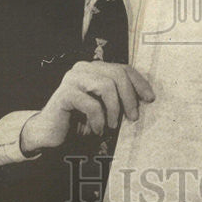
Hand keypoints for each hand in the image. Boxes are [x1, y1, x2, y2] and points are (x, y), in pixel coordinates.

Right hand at [20, 62, 153, 154]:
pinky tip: (97, 130)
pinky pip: (91, 104)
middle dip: (129, 97)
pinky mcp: (64, 94)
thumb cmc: (80, 120)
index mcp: (95, 68)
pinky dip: (98, 120)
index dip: (139, 82)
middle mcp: (84, 68)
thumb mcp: (104, 107)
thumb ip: (119, 98)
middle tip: (133, 118)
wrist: (51, 133)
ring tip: (112, 126)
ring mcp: (73, 79)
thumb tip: (146, 98)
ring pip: (106, 86)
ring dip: (114, 109)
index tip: (150, 99)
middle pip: (117, 74)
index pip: (123, 68)